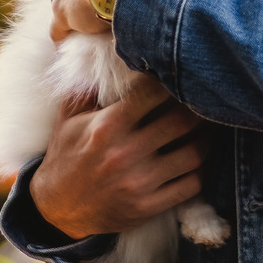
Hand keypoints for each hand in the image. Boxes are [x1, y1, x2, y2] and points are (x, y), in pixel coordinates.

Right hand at [30, 75, 205, 238]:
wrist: (58, 209)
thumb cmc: (66, 155)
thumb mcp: (68, 118)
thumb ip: (87, 86)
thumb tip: (104, 53)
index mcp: (106, 127)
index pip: (152, 93)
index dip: (169, 81)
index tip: (176, 76)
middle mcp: (125, 154)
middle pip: (181, 121)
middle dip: (196, 107)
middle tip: (201, 101)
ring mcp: (139, 183)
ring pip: (193, 153)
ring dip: (204, 138)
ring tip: (202, 128)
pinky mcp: (148, 207)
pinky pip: (190, 184)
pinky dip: (199, 169)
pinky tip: (194, 158)